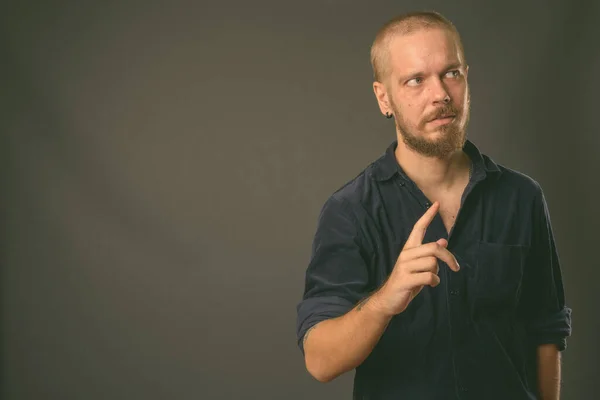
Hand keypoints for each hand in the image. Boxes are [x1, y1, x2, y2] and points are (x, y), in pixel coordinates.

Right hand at [373, 201, 459, 315]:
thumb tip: (443, 242)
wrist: (388, 299)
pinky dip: (434, 281)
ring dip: (437, 273)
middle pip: (434, 248)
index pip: (418, 228)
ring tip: (432, 279)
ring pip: (432, 263)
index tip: (437, 204)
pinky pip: (429, 276)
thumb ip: (428, 254)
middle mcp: (406, 254)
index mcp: (409, 249)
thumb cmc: (406, 281)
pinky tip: (430, 284)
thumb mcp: (418, 266)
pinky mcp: (406, 279)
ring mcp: (405, 266)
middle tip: (456, 268)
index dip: (428, 216)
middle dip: (449, 258)